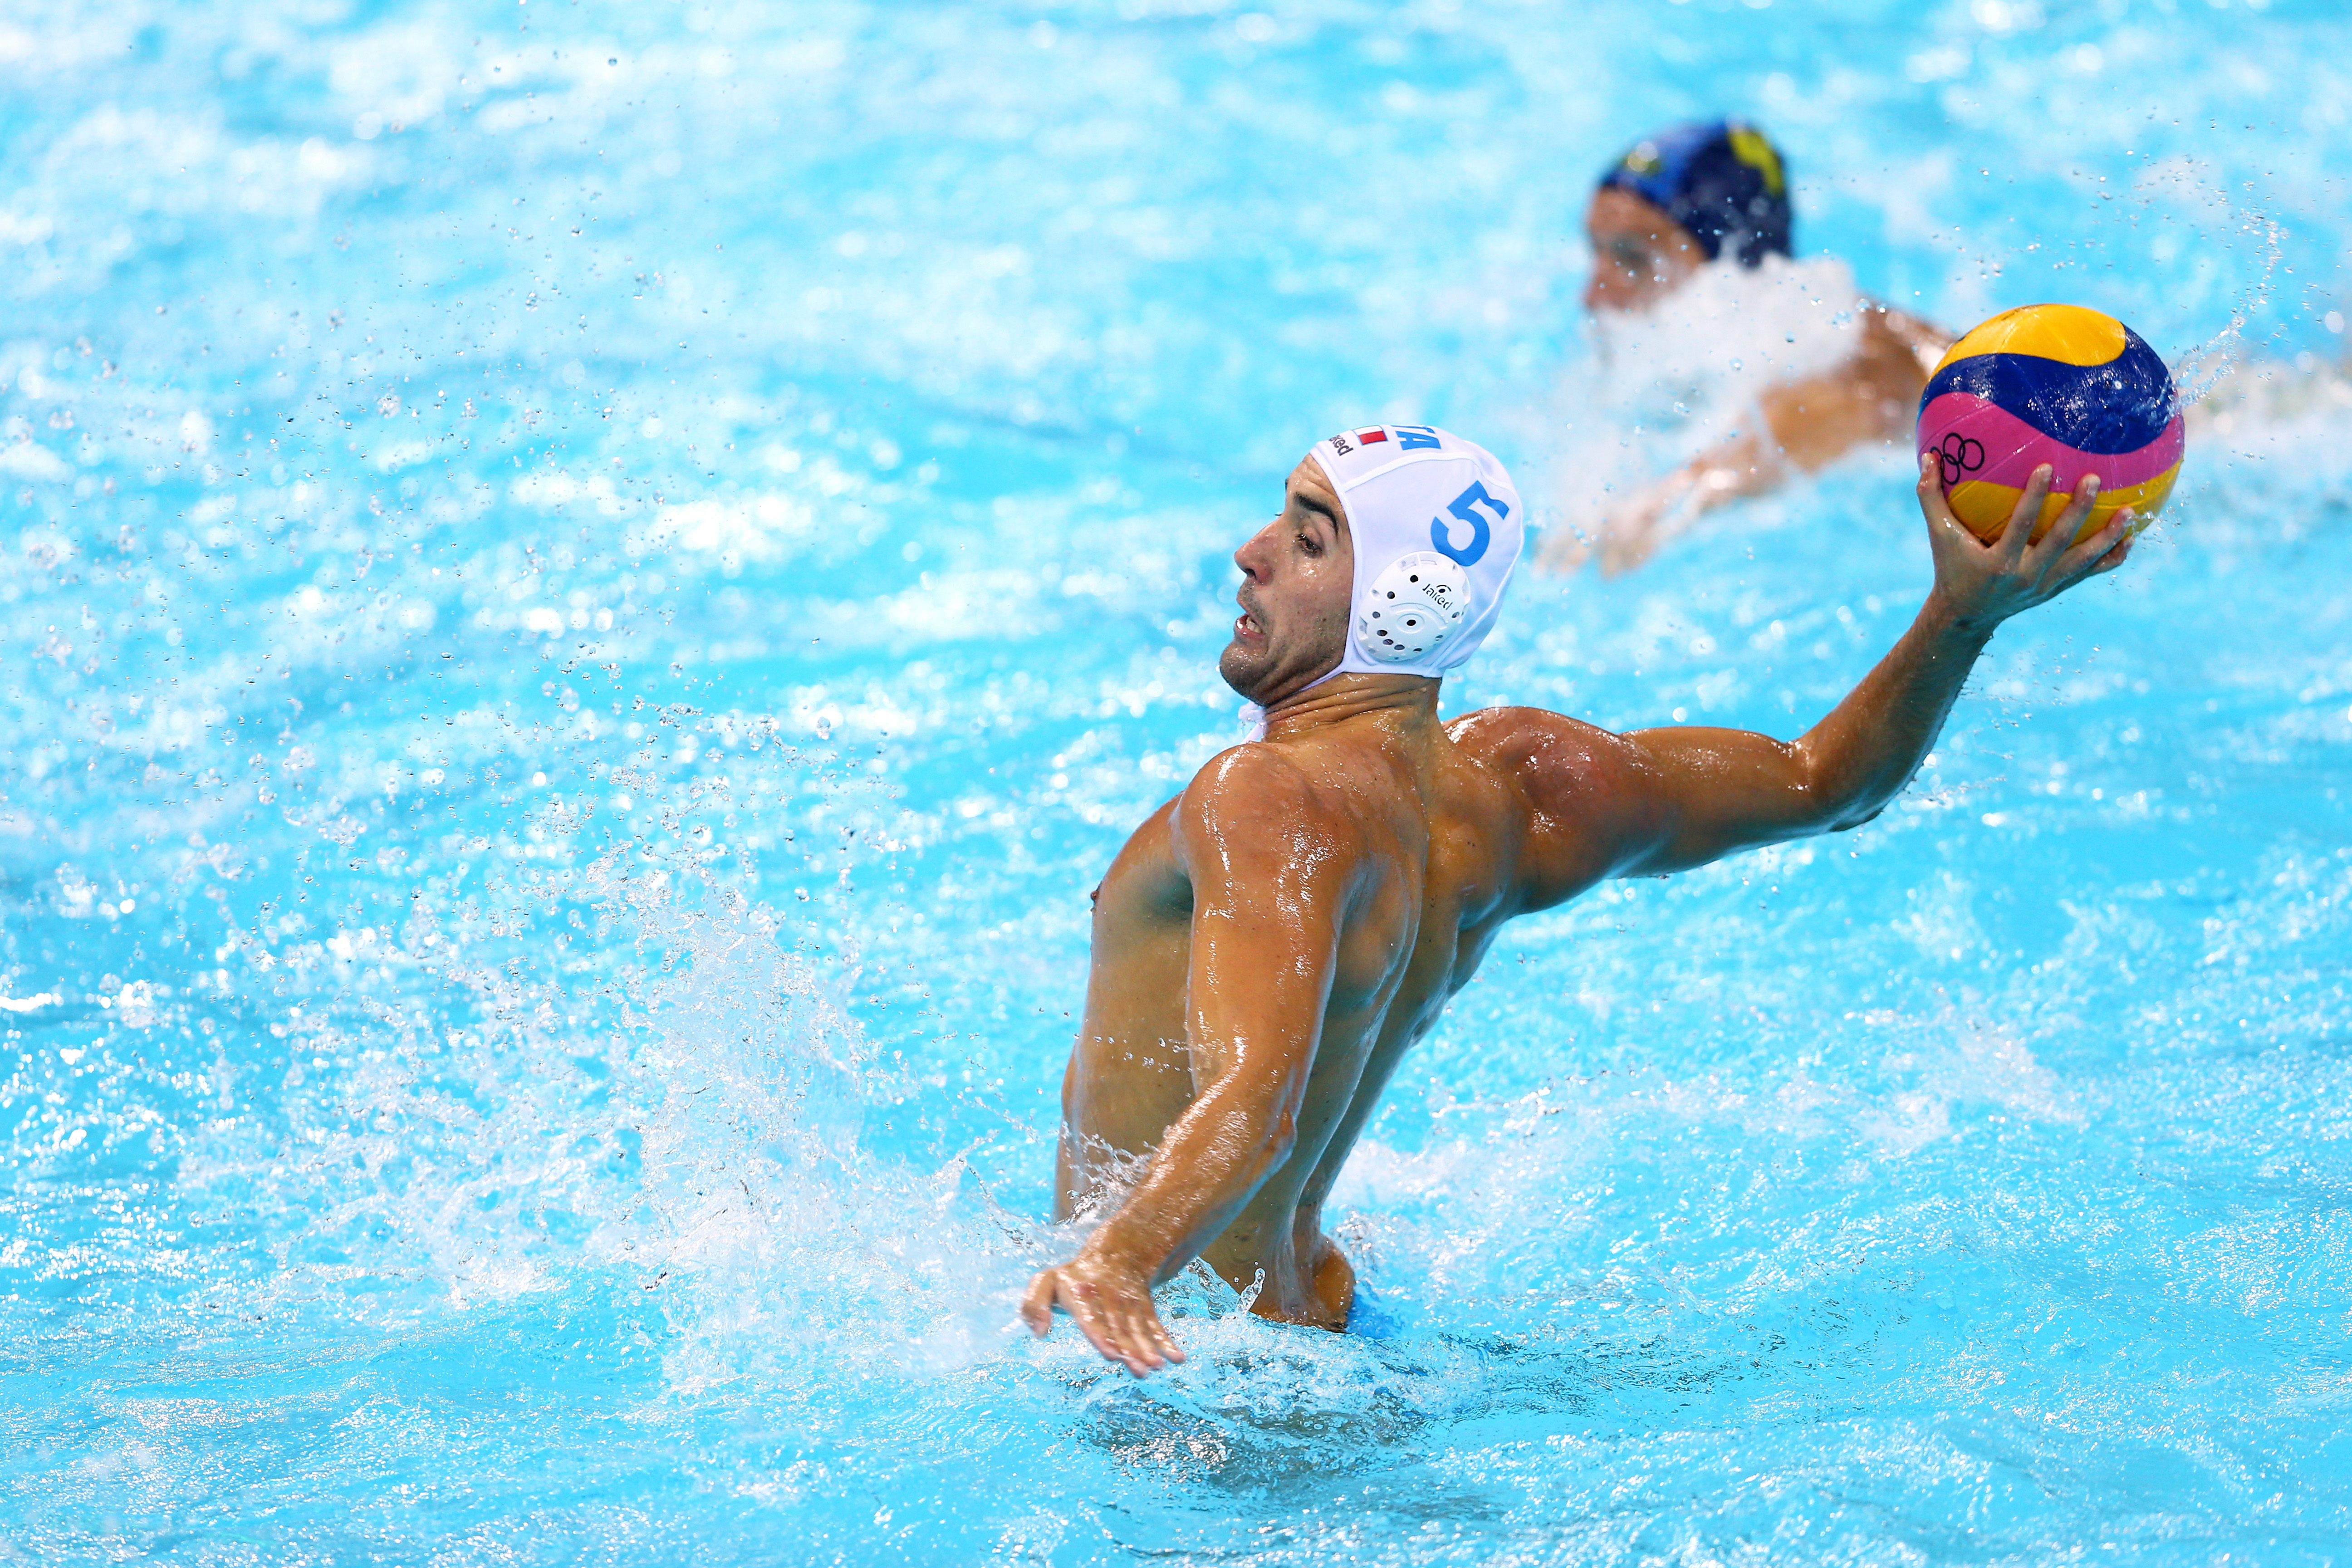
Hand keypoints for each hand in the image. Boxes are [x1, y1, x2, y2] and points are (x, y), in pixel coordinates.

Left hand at [1020, 1249, 1184, 1375]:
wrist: (1116, 1253)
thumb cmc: (1072, 1278)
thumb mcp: (1046, 1282)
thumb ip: (1033, 1305)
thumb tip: (1040, 1333)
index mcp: (1081, 1294)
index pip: (1091, 1317)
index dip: (1102, 1336)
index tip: (1113, 1355)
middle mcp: (1107, 1299)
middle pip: (1119, 1328)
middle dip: (1130, 1350)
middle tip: (1141, 1370)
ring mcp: (1129, 1304)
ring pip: (1138, 1329)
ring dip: (1149, 1349)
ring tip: (1158, 1367)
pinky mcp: (1144, 1309)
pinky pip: (1155, 1325)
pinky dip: (1166, 1342)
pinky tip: (1177, 1358)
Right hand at [1919, 451, 2133, 630]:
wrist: (1966, 617)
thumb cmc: (1951, 568)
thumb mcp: (1939, 536)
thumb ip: (1931, 498)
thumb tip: (1928, 456)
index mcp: (1998, 562)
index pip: (2021, 526)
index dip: (2035, 497)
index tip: (2048, 467)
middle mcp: (2025, 576)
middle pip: (2059, 541)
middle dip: (2077, 511)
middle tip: (2094, 479)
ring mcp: (2045, 585)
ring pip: (2083, 560)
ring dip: (2108, 537)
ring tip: (2130, 512)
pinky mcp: (2057, 589)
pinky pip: (2090, 573)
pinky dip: (2112, 558)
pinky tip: (2131, 539)